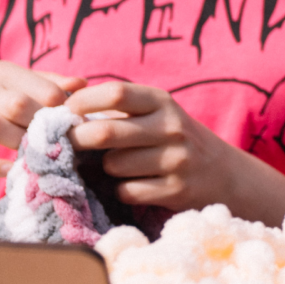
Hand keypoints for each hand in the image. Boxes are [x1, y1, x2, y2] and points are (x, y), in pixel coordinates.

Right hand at [0, 62, 84, 184]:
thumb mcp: (11, 83)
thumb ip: (47, 83)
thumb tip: (83, 83)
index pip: (43, 89)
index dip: (65, 109)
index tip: (77, 124)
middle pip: (18, 105)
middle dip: (43, 125)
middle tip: (62, 142)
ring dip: (20, 144)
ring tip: (40, 156)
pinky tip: (12, 171)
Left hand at [66, 81, 284, 221]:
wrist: (224, 174)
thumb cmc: (174, 140)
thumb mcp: (156, 114)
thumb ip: (118, 109)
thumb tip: (60, 113)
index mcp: (162, 102)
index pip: (116, 92)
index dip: (82, 102)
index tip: (66, 113)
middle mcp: (172, 127)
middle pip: (105, 132)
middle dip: (78, 141)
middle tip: (69, 145)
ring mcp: (176, 159)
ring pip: (113, 166)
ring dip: (106, 169)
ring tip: (119, 167)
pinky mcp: (176, 189)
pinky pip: (126, 191)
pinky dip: (122, 190)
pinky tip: (136, 185)